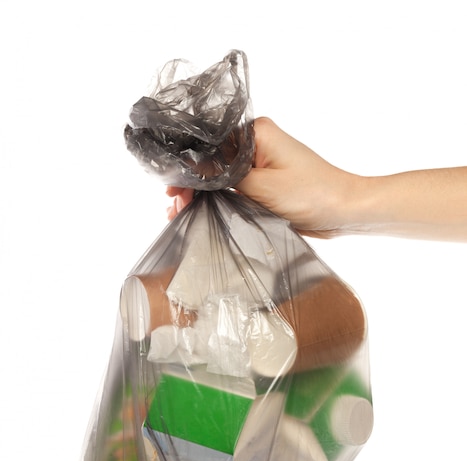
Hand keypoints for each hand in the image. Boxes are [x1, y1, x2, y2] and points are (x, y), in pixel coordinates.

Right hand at [166, 117, 358, 236]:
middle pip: (212, 161)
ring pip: (220, 177)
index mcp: (257, 133)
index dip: (188, 166)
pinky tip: (199, 212)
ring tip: (179, 212)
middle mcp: (256, 144)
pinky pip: (234, 189)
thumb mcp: (261, 186)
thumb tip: (191, 167)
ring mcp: (260, 165)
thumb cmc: (311, 193)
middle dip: (192, 183)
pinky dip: (217, 200)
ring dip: (202, 194)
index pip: (210, 144)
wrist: (343, 211)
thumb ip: (224, 176)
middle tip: (174, 205)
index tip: (173, 187)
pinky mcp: (264, 184)